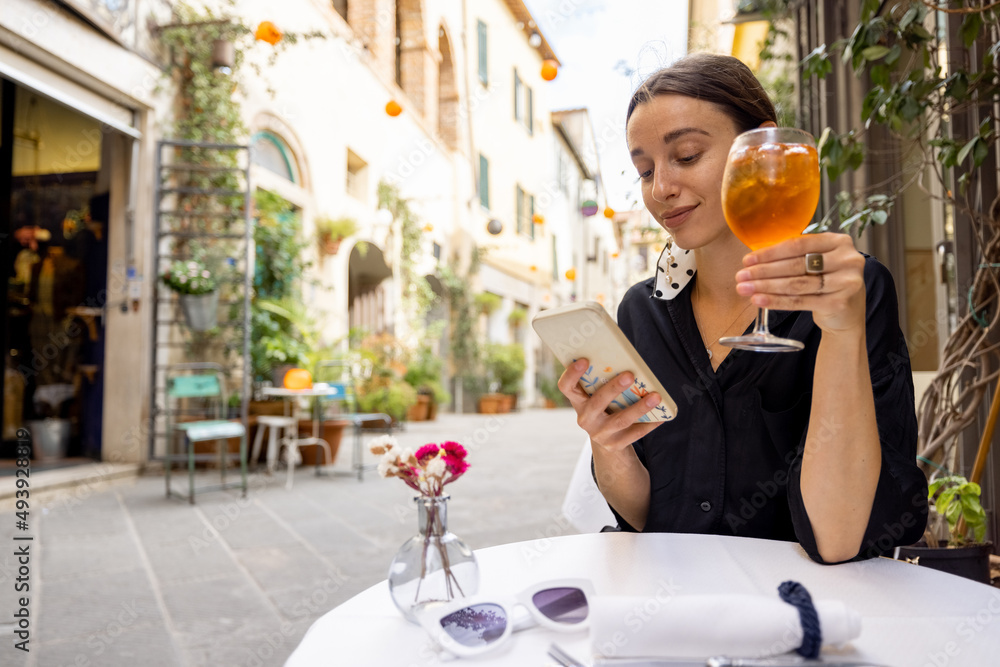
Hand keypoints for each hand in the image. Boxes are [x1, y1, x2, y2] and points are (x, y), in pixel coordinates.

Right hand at [557, 358, 662, 452]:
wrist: (608, 440)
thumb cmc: (605, 407)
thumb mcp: (597, 397)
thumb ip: (603, 383)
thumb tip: (626, 360)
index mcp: (578, 402)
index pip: (566, 387)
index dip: (572, 374)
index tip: (584, 360)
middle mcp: (585, 419)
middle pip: (596, 403)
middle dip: (613, 389)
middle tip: (630, 375)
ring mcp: (600, 434)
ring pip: (620, 420)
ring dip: (639, 408)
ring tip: (655, 397)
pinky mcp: (615, 445)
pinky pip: (635, 433)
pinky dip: (650, 423)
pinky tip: (662, 415)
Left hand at [734, 232, 865, 335]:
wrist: (846, 314)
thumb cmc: (825, 282)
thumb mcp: (817, 262)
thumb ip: (794, 255)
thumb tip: (754, 259)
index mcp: (838, 242)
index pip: (798, 244)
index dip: (770, 253)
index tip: (747, 260)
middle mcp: (847, 259)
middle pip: (796, 265)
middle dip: (764, 271)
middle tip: (741, 276)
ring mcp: (846, 281)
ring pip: (797, 284)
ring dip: (766, 287)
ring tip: (745, 289)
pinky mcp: (840, 303)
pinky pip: (801, 301)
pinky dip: (777, 301)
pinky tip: (760, 300)